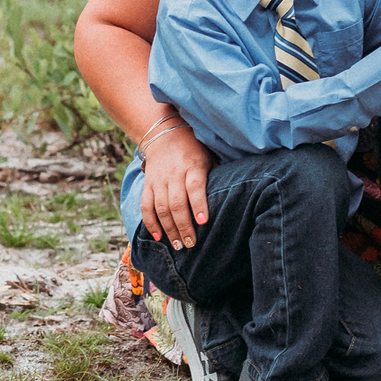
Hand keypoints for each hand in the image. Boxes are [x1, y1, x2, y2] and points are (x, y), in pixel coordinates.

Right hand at [139, 125, 212, 249]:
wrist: (164, 135)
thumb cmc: (194, 149)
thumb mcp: (208, 157)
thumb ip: (217, 175)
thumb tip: (234, 195)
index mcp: (193, 166)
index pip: (195, 187)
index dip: (199, 204)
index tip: (203, 222)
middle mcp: (174, 174)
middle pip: (177, 203)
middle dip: (184, 226)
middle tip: (191, 243)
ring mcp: (159, 180)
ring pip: (161, 208)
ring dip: (169, 229)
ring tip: (178, 245)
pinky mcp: (148, 185)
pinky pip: (146, 206)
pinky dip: (151, 223)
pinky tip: (158, 236)